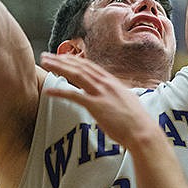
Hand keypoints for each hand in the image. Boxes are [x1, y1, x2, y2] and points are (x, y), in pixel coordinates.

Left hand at [40, 52, 158, 149]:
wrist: (142, 131)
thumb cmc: (137, 122)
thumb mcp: (128, 102)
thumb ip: (119, 97)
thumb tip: (117, 98)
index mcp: (113, 82)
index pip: (90, 66)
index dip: (75, 60)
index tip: (63, 56)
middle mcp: (106, 84)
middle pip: (80, 67)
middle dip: (62, 59)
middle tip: (47, 56)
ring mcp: (101, 93)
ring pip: (76, 75)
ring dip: (58, 67)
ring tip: (45, 63)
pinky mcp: (96, 105)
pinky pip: (73, 95)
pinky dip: (59, 92)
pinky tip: (48, 91)